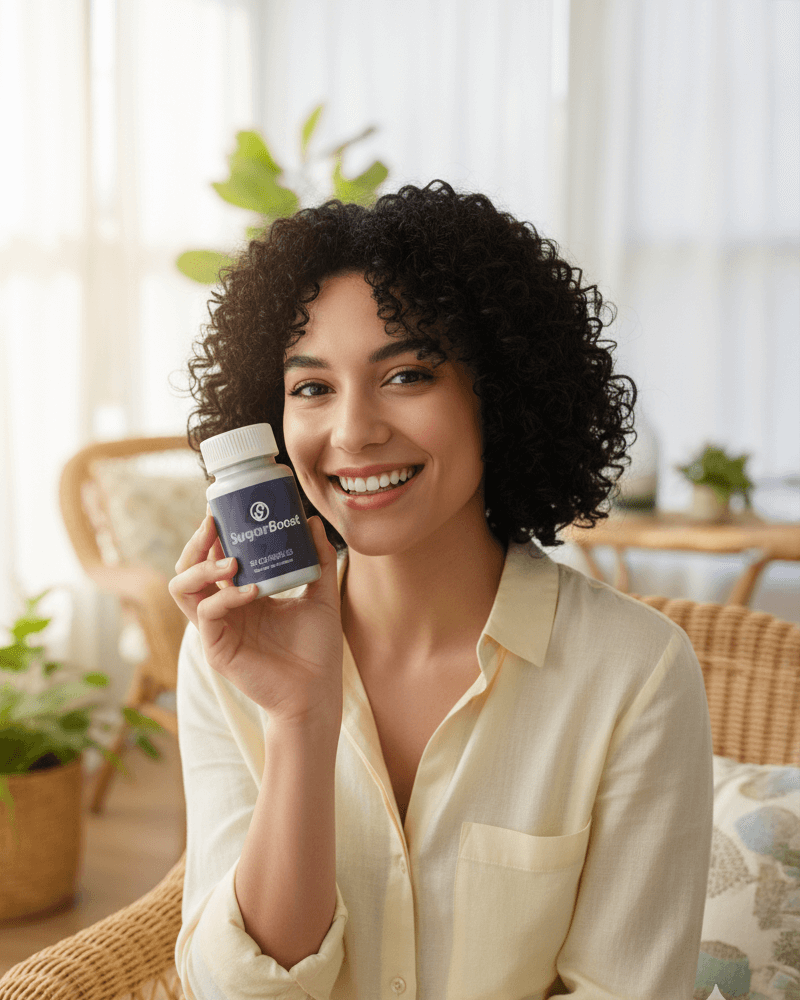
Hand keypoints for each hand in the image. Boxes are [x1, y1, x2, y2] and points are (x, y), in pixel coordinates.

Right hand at [169, 511, 342, 727]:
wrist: (318, 693)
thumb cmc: (318, 650)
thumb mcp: (322, 596)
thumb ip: (319, 560)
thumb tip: (313, 521)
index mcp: (243, 594)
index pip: (213, 557)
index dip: (212, 534)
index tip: (223, 509)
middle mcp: (224, 609)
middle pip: (188, 568)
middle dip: (196, 542)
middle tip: (214, 524)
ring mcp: (217, 629)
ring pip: (182, 588)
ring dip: (201, 567)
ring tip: (233, 560)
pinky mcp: (217, 648)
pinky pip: (206, 614)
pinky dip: (225, 597)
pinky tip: (252, 591)